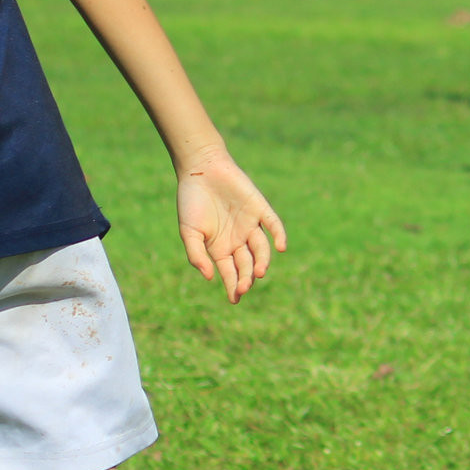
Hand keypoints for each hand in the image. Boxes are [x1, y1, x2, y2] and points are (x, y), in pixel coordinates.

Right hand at [176, 151, 286, 302]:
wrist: (200, 169)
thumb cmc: (191, 202)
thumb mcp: (189, 232)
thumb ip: (197, 255)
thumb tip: (210, 277)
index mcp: (220, 249)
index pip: (230, 274)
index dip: (233, 287)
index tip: (235, 300)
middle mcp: (238, 240)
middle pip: (247, 265)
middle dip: (246, 278)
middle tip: (244, 287)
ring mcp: (250, 225)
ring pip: (261, 249)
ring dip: (261, 261)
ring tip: (259, 272)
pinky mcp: (260, 208)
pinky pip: (273, 224)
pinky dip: (279, 235)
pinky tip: (280, 248)